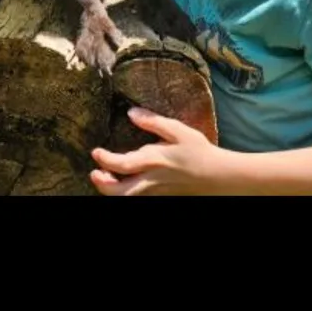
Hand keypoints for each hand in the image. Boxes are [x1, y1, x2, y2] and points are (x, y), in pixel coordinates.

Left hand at [90, 107, 235, 195]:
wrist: (217, 176)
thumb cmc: (198, 151)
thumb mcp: (178, 130)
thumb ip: (153, 122)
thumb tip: (131, 112)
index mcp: (154, 161)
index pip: (122, 164)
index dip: (105, 160)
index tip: (96, 152)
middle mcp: (151, 180)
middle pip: (120, 191)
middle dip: (103, 185)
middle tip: (94, 173)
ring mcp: (155, 191)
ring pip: (127, 197)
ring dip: (111, 190)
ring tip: (104, 178)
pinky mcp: (160, 195)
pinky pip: (137, 197)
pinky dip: (125, 191)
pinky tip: (123, 180)